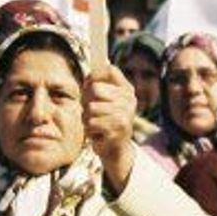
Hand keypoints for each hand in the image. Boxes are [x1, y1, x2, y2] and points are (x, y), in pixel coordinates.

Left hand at [83, 65, 136, 193]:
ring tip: (96, 124)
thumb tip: (97, 65)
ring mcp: (124, 115)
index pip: (109, 70)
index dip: (94, 75)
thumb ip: (99, 82)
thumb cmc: (106, 121)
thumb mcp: (105, 100)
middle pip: (95, 88)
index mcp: (127, 90)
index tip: (89, 84)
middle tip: (92, 111)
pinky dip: (90, 129)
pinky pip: (91, 122)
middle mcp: (129, 100)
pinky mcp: (117, 130)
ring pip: (91, 107)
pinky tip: (98, 133)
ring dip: (87, 117)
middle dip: (87, 100)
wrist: (116, 150)